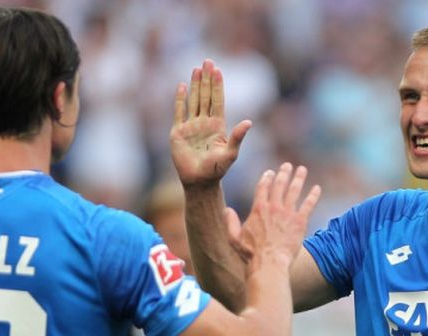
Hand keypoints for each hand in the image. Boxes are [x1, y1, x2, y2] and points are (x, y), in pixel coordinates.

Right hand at [170, 59, 251, 187]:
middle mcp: (204, 123)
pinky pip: (179, 112)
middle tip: (207, 61)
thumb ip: (238, 137)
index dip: (218, 85)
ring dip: (195, 85)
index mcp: (217, 126)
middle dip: (207, 79)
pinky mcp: (178, 133)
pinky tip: (182, 86)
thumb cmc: (216, 170)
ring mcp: (191, 127)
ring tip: (196, 68)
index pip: (217, 101)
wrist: (199, 181)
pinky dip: (180, 99)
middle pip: (206, 96)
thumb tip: (249, 122)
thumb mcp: (231, 154)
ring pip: (193, 101)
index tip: (218, 70)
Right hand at [224, 163, 320, 270]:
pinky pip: (308, 205)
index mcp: (258, 209)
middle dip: (284, 173)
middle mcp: (273, 207)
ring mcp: (288, 213)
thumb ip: (230, 222)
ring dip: (298, 178)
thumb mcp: (234, 238)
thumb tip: (226, 210)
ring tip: (302, 170)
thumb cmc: (250, 253)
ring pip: (294, 191)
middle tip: (287, 165)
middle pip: (279, 184)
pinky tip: (317, 188)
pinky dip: (313, 195)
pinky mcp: (300, 222)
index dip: (266, 178)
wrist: (269, 262)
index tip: (270, 172)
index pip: (262, 187)